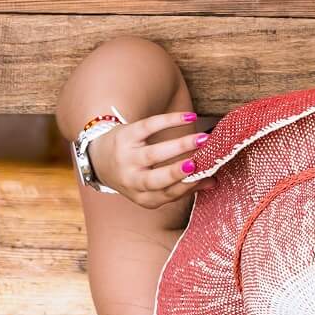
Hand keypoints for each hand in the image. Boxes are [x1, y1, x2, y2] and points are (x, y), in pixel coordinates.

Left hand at [85, 111, 210, 208]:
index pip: (166, 194)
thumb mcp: (153, 186)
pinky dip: (169, 121)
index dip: (185, 186)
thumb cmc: (137, 173)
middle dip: (177, 171)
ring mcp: (126, 158)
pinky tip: (189, 117)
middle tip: (198, 161)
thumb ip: (183, 185)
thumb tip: (214, 182)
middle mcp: (131, 180)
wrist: (101, 158)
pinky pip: (149, 127)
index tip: (206, 175)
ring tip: (202, 138)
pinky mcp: (126, 135)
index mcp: (142, 196)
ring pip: (152, 154)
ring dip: (179, 145)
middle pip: (155, 179)